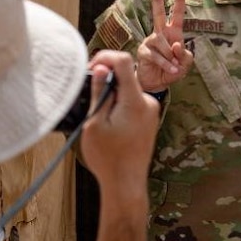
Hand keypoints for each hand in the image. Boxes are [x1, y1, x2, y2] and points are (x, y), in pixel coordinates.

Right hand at [77, 51, 159, 203]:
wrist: (126, 183)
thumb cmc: (108, 158)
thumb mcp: (95, 123)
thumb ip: (100, 92)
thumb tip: (102, 68)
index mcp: (136, 101)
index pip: (124, 62)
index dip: (105, 57)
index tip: (90, 68)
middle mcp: (148, 103)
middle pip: (126, 76)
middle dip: (106, 80)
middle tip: (89, 96)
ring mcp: (151, 111)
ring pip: (128, 90)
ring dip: (112, 95)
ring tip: (98, 117)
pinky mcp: (149, 120)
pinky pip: (132, 102)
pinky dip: (119, 105)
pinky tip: (109, 124)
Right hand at [135, 0, 192, 92]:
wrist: (157, 84)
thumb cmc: (172, 71)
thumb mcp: (185, 64)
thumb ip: (184, 55)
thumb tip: (175, 45)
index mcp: (173, 33)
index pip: (177, 15)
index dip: (179, 1)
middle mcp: (160, 34)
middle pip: (158, 14)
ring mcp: (150, 41)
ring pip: (161, 42)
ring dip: (170, 56)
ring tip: (175, 67)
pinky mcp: (143, 52)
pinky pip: (156, 55)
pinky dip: (165, 64)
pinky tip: (171, 70)